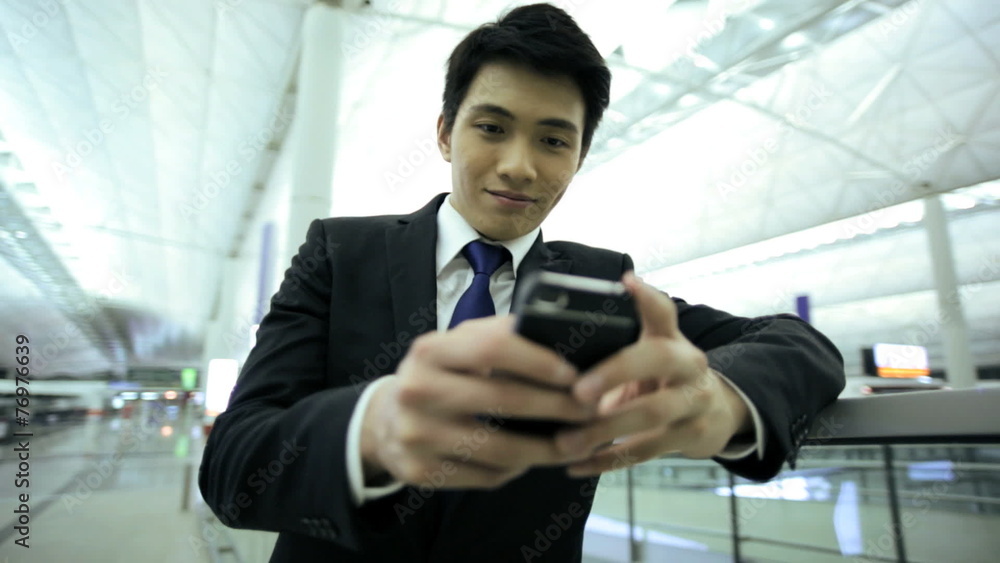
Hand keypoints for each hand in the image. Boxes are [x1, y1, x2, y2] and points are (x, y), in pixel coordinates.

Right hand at [361, 316, 595, 488]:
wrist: (387, 421)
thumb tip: (561, 335)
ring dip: (547, 449)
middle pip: (503, 399)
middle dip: (557, 407)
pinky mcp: (420, 472)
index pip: (492, 348)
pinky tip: (531, 460)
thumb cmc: (439, 376)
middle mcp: (418, 390)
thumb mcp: (458, 347)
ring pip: (500, 449)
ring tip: (575, 443)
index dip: (539, 361)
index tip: (575, 374)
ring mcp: (417, 434)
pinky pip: (485, 476)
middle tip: (590, 412)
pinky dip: (516, 470)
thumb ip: (499, 337)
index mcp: (431, 350)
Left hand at [554, 273, 751, 475]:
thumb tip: (543, 350)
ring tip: (566, 441)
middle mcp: (688, 363)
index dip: (647, 297)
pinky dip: (608, 460)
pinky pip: (646, 451)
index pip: (663, 310)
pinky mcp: (691, 436)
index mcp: (671, 338)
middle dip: (616, 373)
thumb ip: (614, 345)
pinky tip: (576, 466)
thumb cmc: (660, 378)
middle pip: (657, 359)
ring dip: (605, 429)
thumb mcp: (647, 353)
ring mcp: (694, 401)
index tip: (625, 283)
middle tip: (579, 392)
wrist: (713, 413)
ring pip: (652, 413)